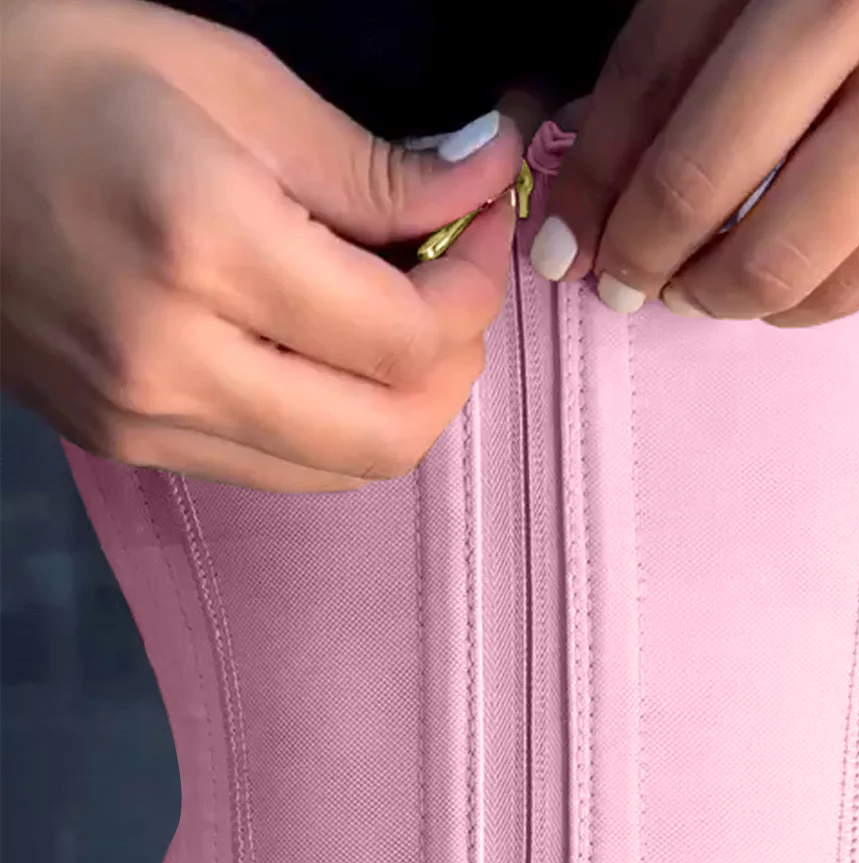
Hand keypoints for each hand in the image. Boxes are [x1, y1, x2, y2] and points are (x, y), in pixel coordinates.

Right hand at [0, 0, 523, 490]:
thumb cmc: (51, 71)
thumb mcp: (222, 77)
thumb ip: (366, 163)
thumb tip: (480, 186)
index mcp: (201, 244)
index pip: (403, 334)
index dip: (476, 287)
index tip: (483, 223)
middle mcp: (174, 359)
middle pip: (390, 432)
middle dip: (457, 363)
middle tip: (459, 282)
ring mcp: (144, 420)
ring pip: (343, 471)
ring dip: (406, 405)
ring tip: (404, 318)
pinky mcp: (127, 445)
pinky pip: (280, 470)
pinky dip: (338, 424)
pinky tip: (334, 353)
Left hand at [535, 0, 858, 326]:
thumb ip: (709, 22)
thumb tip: (603, 144)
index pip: (654, 68)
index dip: (591, 166)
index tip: (559, 230)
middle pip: (702, 173)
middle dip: (635, 248)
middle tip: (613, 280)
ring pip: (780, 247)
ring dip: (709, 292)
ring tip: (687, 293)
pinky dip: (795, 307)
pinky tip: (767, 300)